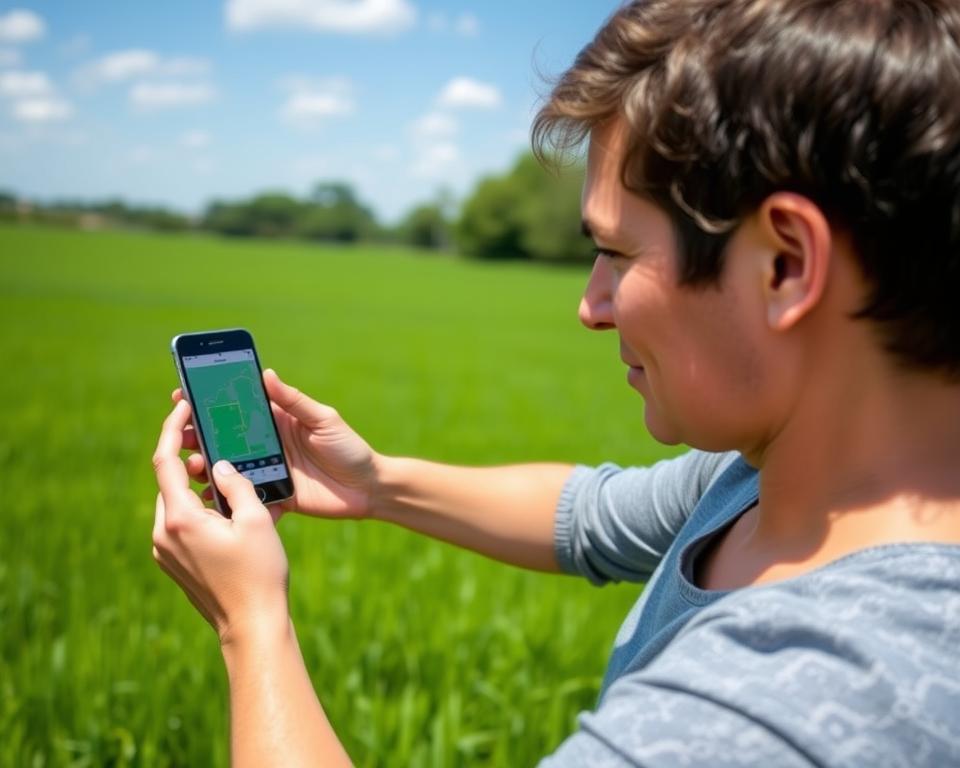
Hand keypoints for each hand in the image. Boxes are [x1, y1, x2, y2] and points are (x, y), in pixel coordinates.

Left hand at [152, 400, 289, 645]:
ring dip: (196, 486)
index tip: (183, 407)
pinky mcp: (173, 563)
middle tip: (219, 446)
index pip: (166, 461)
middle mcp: (164, 534)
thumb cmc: (260, 573)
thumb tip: (219, 464)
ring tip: (228, 482)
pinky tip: (226, 512)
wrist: (252, 625)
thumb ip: (236, 484)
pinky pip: (180, 523)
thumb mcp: (256, 520)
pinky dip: (197, 509)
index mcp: (181, 518)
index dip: (172, 428)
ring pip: (176, 503)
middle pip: (170, 481)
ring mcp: (165, 551)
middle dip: (192, 460)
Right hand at [173, 369, 377, 517]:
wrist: (369, 489)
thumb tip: (266, 374)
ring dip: (208, 468)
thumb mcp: (324, 420)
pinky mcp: (274, 497)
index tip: (182, 396)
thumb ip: (295, 401)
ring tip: (196, 467)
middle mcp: (266, 446)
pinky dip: (229, 501)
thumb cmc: (349, 448)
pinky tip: (212, 500)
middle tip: (181, 439)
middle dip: (198, 438)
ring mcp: (268, 472)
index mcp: (276, 421)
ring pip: (229, 470)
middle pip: (224, 440)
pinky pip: (246, 499)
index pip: (236, 409)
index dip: (209, 403)